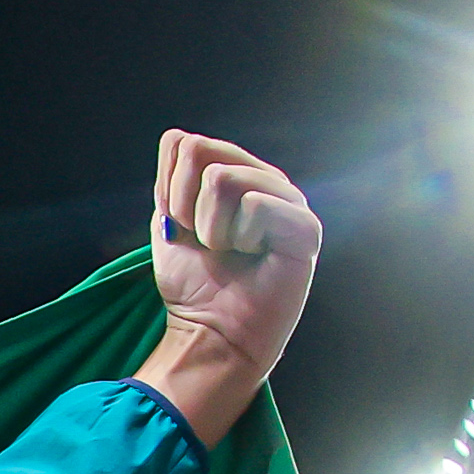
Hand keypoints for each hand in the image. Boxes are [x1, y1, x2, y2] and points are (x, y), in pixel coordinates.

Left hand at [135, 130, 320, 448]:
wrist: (210, 334)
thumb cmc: (194, 287)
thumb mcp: (168, 226)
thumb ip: (171, 182)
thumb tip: (179, 138)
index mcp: (235, 177)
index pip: (185, 144)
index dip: (168, 189)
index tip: (179, 228)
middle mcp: (264, 181)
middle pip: (200, 150)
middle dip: (184, 205)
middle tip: (205, 243)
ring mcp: (289, 200)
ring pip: (223, 177)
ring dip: (210, 226)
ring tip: (230, 252)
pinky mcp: (305, 226)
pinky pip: (254, 204)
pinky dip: (239, 237)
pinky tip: (254, 257)